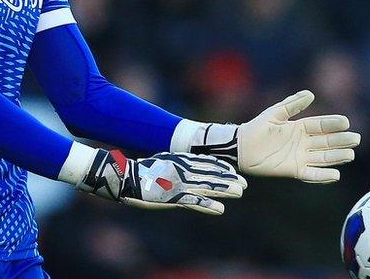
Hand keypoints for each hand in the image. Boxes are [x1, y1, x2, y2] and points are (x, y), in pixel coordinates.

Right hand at [77, 149, 246, 214]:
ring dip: (224, 190)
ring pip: (207, 186)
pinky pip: (193, 202)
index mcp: (179, 160)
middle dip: (229, 179)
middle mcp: (182, 170)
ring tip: (240, 193)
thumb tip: (186, 159)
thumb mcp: (162, 160)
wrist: (125, 177)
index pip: (206, 163)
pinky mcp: (172, 196)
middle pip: (210, 174)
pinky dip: (208, 206)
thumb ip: (176, 161)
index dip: (222, 168)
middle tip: (244, 184)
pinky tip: (220, 209)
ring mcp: (178, 183)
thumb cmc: (142, 170)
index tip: (235, 172)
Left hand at [190, 90, 360, 182]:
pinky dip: (323, 175)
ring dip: (337, 157)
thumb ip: (292, 104)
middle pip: (326, 142)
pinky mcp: (294, 170)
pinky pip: (311, 174)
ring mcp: (300, 157)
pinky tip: (335, 175)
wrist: (241, 147)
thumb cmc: (257, 128)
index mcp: (299, 127)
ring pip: (323, 157)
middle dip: (341, 141)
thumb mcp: (275, 113)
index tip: (346, 122)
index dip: (333, 124)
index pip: (321, 125)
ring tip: (350, 155)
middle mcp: (303, 143)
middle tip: (356, 139)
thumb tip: (311, 93)